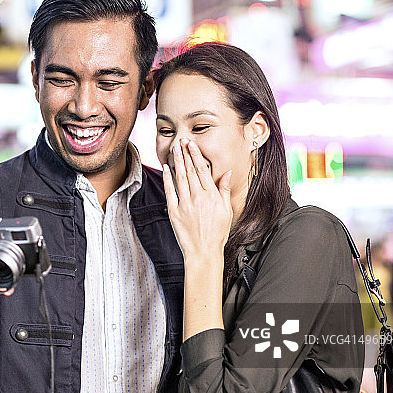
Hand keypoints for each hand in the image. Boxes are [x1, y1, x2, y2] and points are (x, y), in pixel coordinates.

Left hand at [162, 139, 231, 258]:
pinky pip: (170, 192)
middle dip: (185, 154)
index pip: (202, 170)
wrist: (203, 252)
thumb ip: (224, 190)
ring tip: (174, 149)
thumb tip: (227, 172)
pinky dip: (167, 179)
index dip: (196, 155)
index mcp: (211, 196)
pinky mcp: (174, 212)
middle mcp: (198, 197)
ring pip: (180, 178)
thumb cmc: (217, 233)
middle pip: (190, 170)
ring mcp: (185, 204)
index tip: (192, 144)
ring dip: (176, 162)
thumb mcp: (226, 211)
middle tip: (181, 141)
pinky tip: (166, 168)